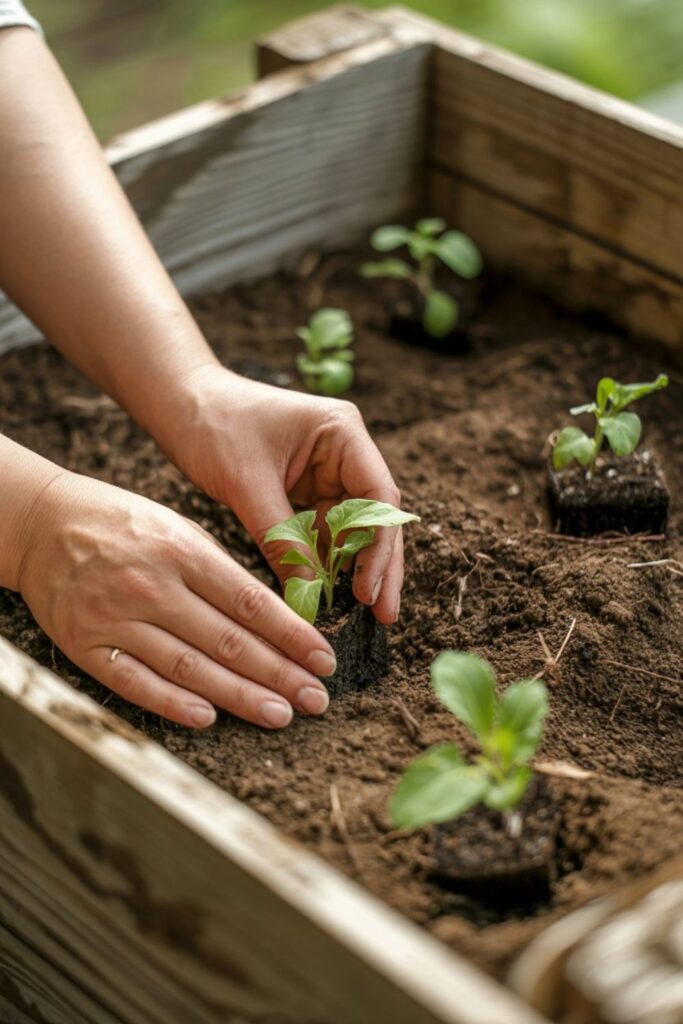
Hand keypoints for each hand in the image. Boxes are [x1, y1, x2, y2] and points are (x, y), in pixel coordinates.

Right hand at [17, 473, 334, 727]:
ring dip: (239, 696)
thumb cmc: (122, 523)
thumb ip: (220, 571)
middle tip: (316, 699)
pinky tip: (209, 718)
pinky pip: (135, 682)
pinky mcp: (85, 644)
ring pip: (188, 667)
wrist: (41, 522)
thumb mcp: (178, 528)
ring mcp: (115, 618)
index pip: (251, 602)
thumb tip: (272, 617)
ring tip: (280, 714)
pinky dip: (172, 703)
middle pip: (227, 640)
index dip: (293, 635)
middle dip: (279, 674)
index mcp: (181, 550)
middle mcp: (151, 586)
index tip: (324, 659)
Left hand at [169, 367, 403, 623]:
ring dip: (354, 568)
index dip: (378, 547)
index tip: (368, 590)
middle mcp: (344, 451)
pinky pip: (325, 530)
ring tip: (365, 613)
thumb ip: (282, 540)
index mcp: (341, 432)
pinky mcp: (307, 488)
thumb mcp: (246, 484)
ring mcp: (328, 470)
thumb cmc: (212, 425)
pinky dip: (326, 560)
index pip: (377, 496)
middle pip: (374, 516)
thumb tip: (308, 596)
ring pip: (352, 529)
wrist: (178, 404)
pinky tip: (330, 592)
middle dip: (378, 565)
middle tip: (384, 614)